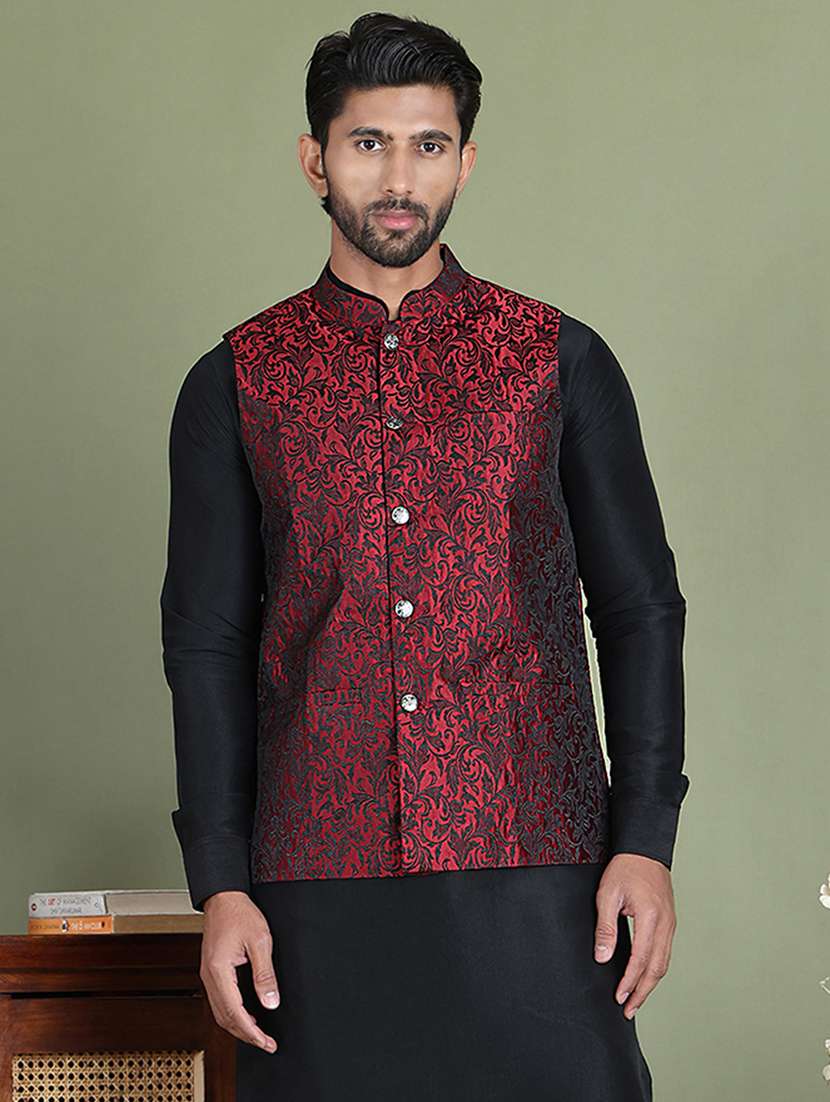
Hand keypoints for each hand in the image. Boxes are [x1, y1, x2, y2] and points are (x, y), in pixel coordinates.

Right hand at [199, 890, 279, 1052]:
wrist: (224, 897)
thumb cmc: (240, 913)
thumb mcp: (261, 941)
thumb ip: (265, 974)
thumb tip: (270, 1002)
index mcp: (219, 971)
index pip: (235, 1013)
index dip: (252, 1032)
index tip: (267, 1043)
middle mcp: (209, 976)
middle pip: (225, 1018)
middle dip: (246, 1035)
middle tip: (266, 1043)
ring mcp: (208, 975)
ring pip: (220, 1012)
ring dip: (239, 1026)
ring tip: (259, 1034)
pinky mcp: (212, 971)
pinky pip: (220, 1000)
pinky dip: (233, 1013)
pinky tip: (247, 1015)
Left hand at [593, 853, 676, 1018]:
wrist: (644, 850)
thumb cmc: (625, 868)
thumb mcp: (608, 894)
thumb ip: (606, 928)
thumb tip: (602, 957)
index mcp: (651, 918)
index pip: (640, 959)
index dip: (629, 982)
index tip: (619, 998)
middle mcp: (666, 925)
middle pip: (657, 969)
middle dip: (642, 992)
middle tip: (628, 1010)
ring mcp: (671, 925)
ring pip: (663, 964)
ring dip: (649, 984)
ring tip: (635, 1000)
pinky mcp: (670, 923)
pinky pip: (665, 953)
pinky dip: (655, 970)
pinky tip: (644, 977)